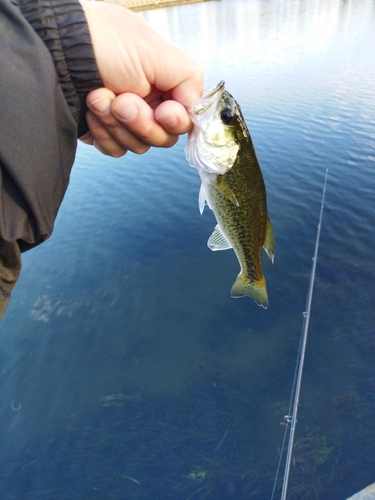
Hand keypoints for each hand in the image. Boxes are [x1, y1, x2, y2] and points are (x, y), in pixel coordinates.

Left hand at [79, 1, 202, 156]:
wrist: (57, 51)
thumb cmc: (105, 43)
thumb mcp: (156, 54)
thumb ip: (188, 79)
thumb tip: (196, 108)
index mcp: (166, 85)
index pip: (185, 120)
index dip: (174, 121)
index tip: (162, 112)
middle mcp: (150, 104)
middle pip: (162, 138)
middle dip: (140, 121)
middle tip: (121, 100)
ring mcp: (126, 121)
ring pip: (139, 146)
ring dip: (117, 124)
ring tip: (97, 96)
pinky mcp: (106, 133)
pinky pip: (116, 151)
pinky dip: (104, 133)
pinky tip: (90, 110)